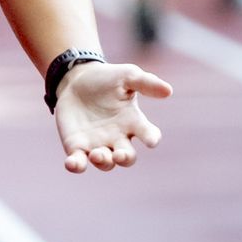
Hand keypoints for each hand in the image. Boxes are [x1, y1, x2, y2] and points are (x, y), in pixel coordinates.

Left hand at [54, 61, 171, 173]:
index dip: (151, 139)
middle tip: (119, 154)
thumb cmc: (107, 79)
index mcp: (133, 122)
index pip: (148, 134)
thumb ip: (146, 83)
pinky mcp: (77, 147)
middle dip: (124, 158)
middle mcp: (117, 138)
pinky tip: (72, 163)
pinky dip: (76, 166)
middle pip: (127, 157)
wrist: (76, 80)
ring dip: (103, 162)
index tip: (151, 141)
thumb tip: (168, 91)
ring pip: (105, 163)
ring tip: (97, 154)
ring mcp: (97, 145)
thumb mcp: (127, 76)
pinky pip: (78, 162)